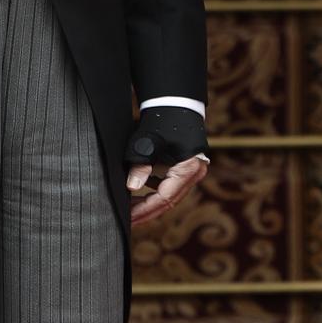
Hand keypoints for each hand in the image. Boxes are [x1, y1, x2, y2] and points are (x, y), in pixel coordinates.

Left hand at [125, 105, 211, 226]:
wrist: (176, 103)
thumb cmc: (163, 120)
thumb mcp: (147, 142)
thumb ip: (141, 166)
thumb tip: (131, 187)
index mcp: (189, 169)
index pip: (164, 199)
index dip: (144, 210)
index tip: (127, 217)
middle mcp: (195, 173)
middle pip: (169, 201)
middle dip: (147, 211)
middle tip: (127, 219)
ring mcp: (192, 171)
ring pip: (170, 196)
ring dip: (150, 202)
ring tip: (130, 208)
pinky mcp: (186, 167)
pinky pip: (170, 186)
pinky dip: (155, 191)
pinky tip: (140, 191)